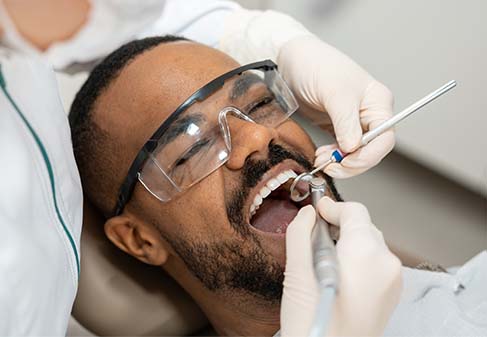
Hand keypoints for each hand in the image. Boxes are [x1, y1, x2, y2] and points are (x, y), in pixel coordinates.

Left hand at [277, 35, 394, 178]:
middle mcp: (369, 114)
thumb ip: (346, 122)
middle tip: (330, 166)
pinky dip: (332, 157)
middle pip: (371, 150)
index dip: (368, 155)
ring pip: (355, 153)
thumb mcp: (334, 93)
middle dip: (351, 162)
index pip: (384, 138)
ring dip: (340, 162)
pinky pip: (341, 149)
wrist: (291, 60)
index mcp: (378, 102)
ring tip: (322, 159)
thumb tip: (353, 147)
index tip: (347, 162)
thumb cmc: (316, 65)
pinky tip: (322, 155)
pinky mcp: (337, 127)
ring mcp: (353, 121)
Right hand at [281, 200, 401, 336]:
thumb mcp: (298, 276)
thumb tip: (306, 215)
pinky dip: (357, 259)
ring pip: (370, 245)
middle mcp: (386, 265)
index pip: (355, 212)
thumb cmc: (314, 326)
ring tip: (322, 257)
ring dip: (347, 241)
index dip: (332, 206)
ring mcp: (392, 282)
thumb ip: (300, 236)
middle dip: (339, 224)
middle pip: (364, 227)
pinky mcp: (389, 295)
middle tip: (313, 232)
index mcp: (366, 255)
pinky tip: (336, 273)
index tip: (316, 208)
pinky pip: (375, 264)